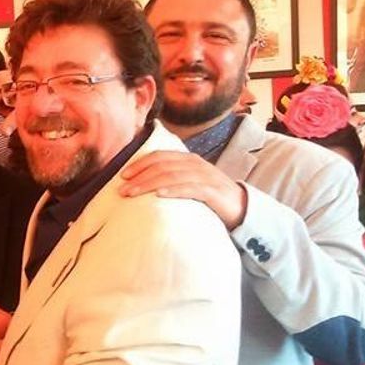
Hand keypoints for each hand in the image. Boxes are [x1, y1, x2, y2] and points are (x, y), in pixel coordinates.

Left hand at [120, 150, 247, 229]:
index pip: (160, 156)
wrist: (242, 208)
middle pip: (162, 166)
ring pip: (172, 176)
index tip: (122, 175)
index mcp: (188, 160)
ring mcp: (205, 177)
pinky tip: (158, 196)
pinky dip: (173, 191)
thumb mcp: (188, 184)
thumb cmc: (209, 198)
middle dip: (140, 177)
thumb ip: (171, 180)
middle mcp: (196, 165)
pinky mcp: (213, 192)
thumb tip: (141, 186)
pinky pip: (190, 189)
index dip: (140, 164)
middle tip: (122, 189)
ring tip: (133, 193)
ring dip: (149, 184)